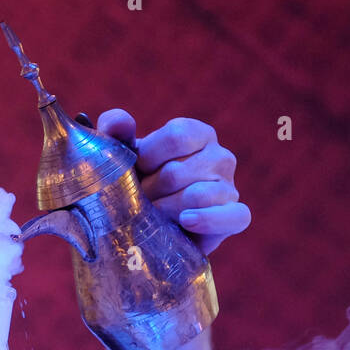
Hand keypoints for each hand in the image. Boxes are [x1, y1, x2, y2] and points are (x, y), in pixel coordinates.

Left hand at [97, 110, 250, 255]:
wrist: (152, 226)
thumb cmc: (139, 181)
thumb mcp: (122, 153)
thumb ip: (114, 129)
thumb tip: (121, 123)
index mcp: (198, 134)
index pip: (176, 136)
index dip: (148, 157)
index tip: (138, 169)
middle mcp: (220, 156)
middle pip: (177, 172)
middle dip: (150, 191)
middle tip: (141, 200)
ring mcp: (230, 186)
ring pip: (197, 196)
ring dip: (165, 210)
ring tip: (155, 216)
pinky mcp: (235, 215)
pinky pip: (232, 216)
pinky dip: (207, 219)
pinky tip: (186, 221)